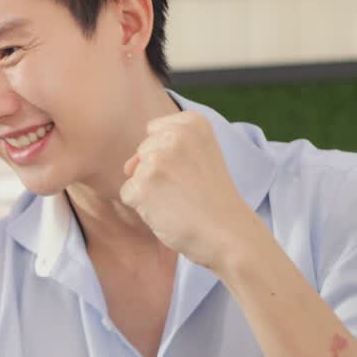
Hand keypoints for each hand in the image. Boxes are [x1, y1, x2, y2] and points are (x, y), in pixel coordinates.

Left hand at [120, 112, 248, 269]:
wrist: (228, 234)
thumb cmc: (213, 200)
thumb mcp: (201, 156)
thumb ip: (164, 146)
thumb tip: (128, 166)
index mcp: (192, 122)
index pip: (155, 131)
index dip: (169, 157)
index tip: (193, 171)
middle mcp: (174, 135)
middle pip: (143, 152)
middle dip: (158, 173)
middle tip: (188, 189)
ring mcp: (157, 160)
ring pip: (134, 173)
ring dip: (150, 190)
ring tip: (180, 201)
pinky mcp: (142, 185)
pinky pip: (128, 193)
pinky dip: (142, 208)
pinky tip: (168, 212)